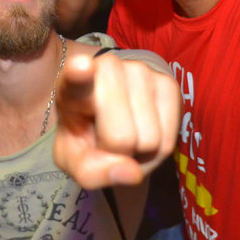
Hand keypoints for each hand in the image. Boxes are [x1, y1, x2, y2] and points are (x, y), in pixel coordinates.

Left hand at [53, 54, 180, 187]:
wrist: (110, 120)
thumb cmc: (85, 136)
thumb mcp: (73, 161)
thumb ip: (90, 172)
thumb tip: (132, 172)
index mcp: (71, 86)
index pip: (75, 77)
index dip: (78, 73)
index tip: (80, 66)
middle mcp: (107, 69)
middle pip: (120, 138)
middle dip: (117, 153)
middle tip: (108, 141)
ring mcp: (141, 72)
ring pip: (149, 141)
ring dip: (139, 153)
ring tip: (126, 135)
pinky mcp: (168, 84)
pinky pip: (168, 141)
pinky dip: (157, 152)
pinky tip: (144, 133)